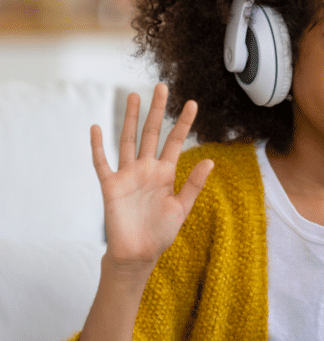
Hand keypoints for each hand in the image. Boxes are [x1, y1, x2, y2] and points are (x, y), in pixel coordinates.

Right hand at [90, 83, 213, 279]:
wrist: (139, 254)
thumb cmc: (161, 232)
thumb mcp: (182, 207)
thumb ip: (193, 184)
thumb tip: (210, 160)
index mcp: (166, 173)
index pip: (176, 141)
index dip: (183, 123)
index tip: (192, 103)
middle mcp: (146, 169)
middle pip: (151, 133)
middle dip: (157, 110)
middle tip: (162, 86)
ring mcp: (128, 175)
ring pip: (128, 140)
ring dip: (129, 118)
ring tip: (133, 96)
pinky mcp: (111, 186)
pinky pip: (102, 162)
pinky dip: (98, 145)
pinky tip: (96, 127)